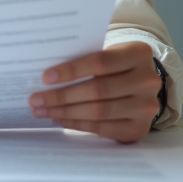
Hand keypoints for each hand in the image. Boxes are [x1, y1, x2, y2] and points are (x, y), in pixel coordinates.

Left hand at [28, 40, 161, 142]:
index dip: (71, 70)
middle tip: (35, 99)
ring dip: (65, 112)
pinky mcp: (139, 128)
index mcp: (139, 53)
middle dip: (61, 96)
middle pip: (97, 90)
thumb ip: (86, 58)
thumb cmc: (117, 64)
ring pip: (98, 111)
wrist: (144, 84)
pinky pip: (102, 128)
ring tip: (43, 111)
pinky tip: (60, 119)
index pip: (100, 62)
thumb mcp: (110, 52)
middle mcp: (147, 80)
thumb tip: (47, 76)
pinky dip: (77, 124)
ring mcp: (146, 107)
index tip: (45, 77)